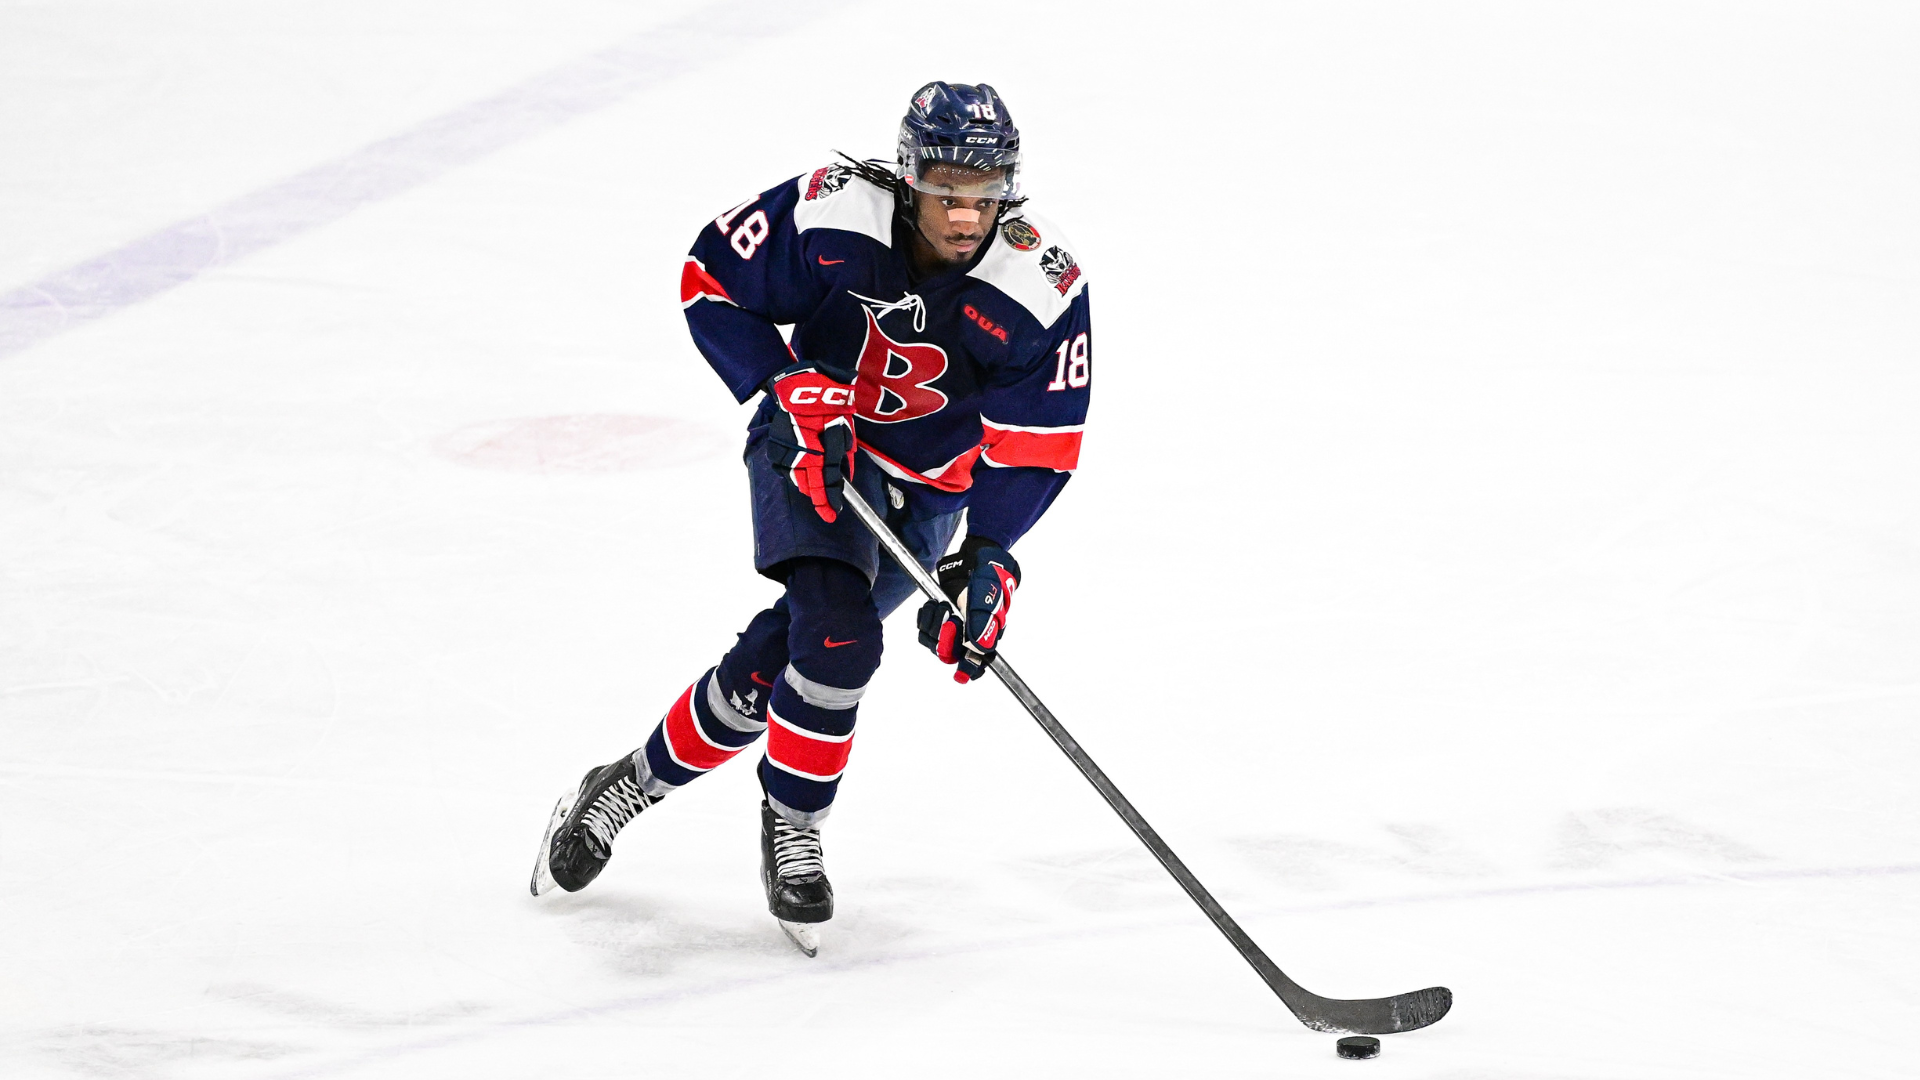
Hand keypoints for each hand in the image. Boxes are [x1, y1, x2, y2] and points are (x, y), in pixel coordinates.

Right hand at [766, 363, 855, 522]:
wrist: (802, 384)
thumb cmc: (827, 404)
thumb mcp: (843, 428)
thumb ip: (844, 454)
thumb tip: (845, 476)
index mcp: (820, 446)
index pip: (826, 481)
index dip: (829, 500)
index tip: (832, 515)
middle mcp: (799, 450)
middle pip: (808, 484)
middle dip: (818, 496)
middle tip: (826, 505)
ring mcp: (783, 448)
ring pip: (794, 477)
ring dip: (806, 484)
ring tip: (815, 485)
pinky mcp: (773, 444)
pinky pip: (783, 467)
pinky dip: (793, 471)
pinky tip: (802, 469)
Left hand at [916, 536, 1019, 683]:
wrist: (976, 556)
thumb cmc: (990, 574)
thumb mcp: (989, 593)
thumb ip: (982, 619)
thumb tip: (978, 648)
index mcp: (987, 634)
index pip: (979, 662)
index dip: (969, 670)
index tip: (960, 675)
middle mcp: (970, 634)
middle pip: (951, 655)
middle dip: (945, 639)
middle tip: (948, 617)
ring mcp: (954, 626)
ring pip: (935, 644)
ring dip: (932, 626)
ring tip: (940, 604)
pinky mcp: (939, 617)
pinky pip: (925, 629)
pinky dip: (925, 618)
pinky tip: (932, 604)